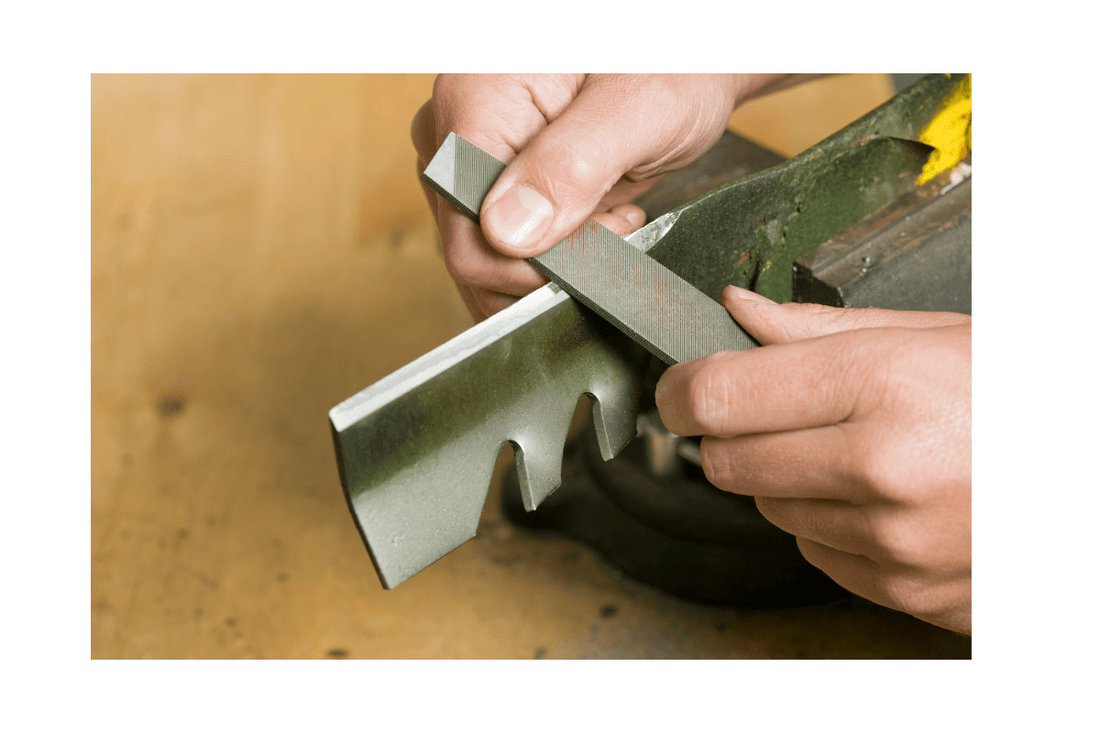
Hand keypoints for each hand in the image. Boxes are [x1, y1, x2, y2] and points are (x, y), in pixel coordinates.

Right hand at [411, 74, 790, 319]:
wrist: (684, 54)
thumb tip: (506, 233)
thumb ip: (572, 167)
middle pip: (472, 253)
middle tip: (617, 221)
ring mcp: (469, 160)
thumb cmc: (675, 60)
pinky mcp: (492, 178)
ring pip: (487, 259)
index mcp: (474, 102)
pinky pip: (504, 245)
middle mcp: (454, 132)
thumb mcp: (641, 106)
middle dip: (550, 263)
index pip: (468, 235)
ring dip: (555, 260)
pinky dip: (554, 250)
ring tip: (611, 213)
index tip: (605, 234)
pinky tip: (596, 214)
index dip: (536, 264)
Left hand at [655, 287, 971, 633]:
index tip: (678, 384)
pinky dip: (828, 524)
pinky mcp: (906, 593)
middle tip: (767, 409)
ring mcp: (893, 546)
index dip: (680, 388)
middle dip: (728, 434)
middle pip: (726, 463)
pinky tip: (880, 495)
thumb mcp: (933, 334)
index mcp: (884, 389)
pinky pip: (817, 554)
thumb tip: (736, 313)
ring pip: (768, 510)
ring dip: (785, 479)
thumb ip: (818, 329)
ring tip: (854, 448)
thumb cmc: (1031, 393)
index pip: (718, 397)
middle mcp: (881, 474)